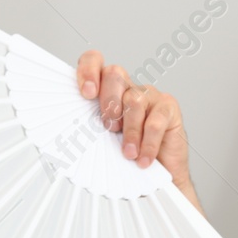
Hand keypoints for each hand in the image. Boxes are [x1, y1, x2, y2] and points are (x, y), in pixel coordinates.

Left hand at [75, 50, 196, 204]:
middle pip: (114, 74)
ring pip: (134, 99)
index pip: (94, 62)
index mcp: (107, 91)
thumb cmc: (127, 158)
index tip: (87, 93)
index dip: (88, 70)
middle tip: (109, 128)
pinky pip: (155, 120)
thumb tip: (69, 131)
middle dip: (108, 101)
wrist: (159, 175)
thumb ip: (89, 129)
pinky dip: (148, 143)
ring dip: (129, 131)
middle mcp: (127, 88)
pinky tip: (143, 159)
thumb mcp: (102, 142)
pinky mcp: (168, 107)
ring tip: (128, 154)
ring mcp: (150, 95)